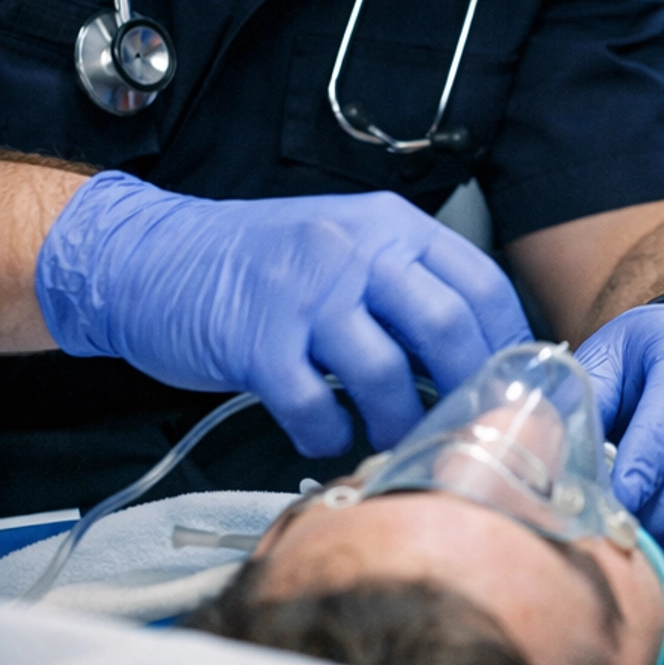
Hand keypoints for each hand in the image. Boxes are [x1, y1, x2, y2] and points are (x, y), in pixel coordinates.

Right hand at [35, 171, 531, 453]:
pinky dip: (327, 434)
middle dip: (466, 389)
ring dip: (399, 422)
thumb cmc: (262, 263)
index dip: (507, 344)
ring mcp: (305, 294)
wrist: (151, 255)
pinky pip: (312, 405)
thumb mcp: (346, 246)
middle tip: (463, 426)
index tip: (512, 389)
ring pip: (385, 372)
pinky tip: (324, 436)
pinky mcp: (257, 341)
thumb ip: (407, 284)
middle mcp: (354, 250)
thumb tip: (477, 352)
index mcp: (390, 225)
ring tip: (393, 439)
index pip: (480, 284)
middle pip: (445, 325)